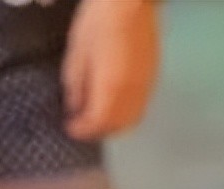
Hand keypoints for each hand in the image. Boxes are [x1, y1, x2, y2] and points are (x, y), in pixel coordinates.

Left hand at [62, 0, 159, 141]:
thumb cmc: (96, 23)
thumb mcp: (76, 55)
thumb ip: (76, 87)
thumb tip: (76, 107)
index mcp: (110, 88)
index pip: (98, 124)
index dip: (82, 130)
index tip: (69, 127)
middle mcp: (132, 91)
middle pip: (118, 126)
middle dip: (98, 131)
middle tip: (82, 125)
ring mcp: (146, 83)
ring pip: (133, 119)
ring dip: (114, 125)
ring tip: (97, 118)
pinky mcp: (153, 74)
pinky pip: (141, 105)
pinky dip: (126, 113)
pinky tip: (114, 104)